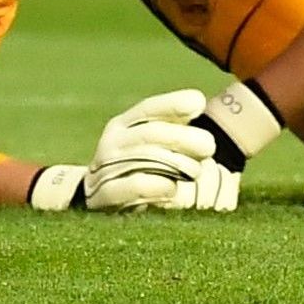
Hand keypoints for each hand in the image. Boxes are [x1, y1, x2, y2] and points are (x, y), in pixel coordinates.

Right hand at [51, 90, 239, 212]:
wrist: (94, 201)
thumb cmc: (136, 170)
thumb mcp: (149, 145)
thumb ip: (173, 126)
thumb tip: (198, 102)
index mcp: (124, 125)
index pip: (148, 109)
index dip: (172, 104)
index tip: (199, 103)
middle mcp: (112, 142)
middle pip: (149, 133)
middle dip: (182, 137)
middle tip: (209, 146)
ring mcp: (105, 168)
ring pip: (142, 158)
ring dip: (175, 163)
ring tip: (196, 171)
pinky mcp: (103, 196)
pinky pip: (130, 186)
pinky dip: (154, 186)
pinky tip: (172, 188)